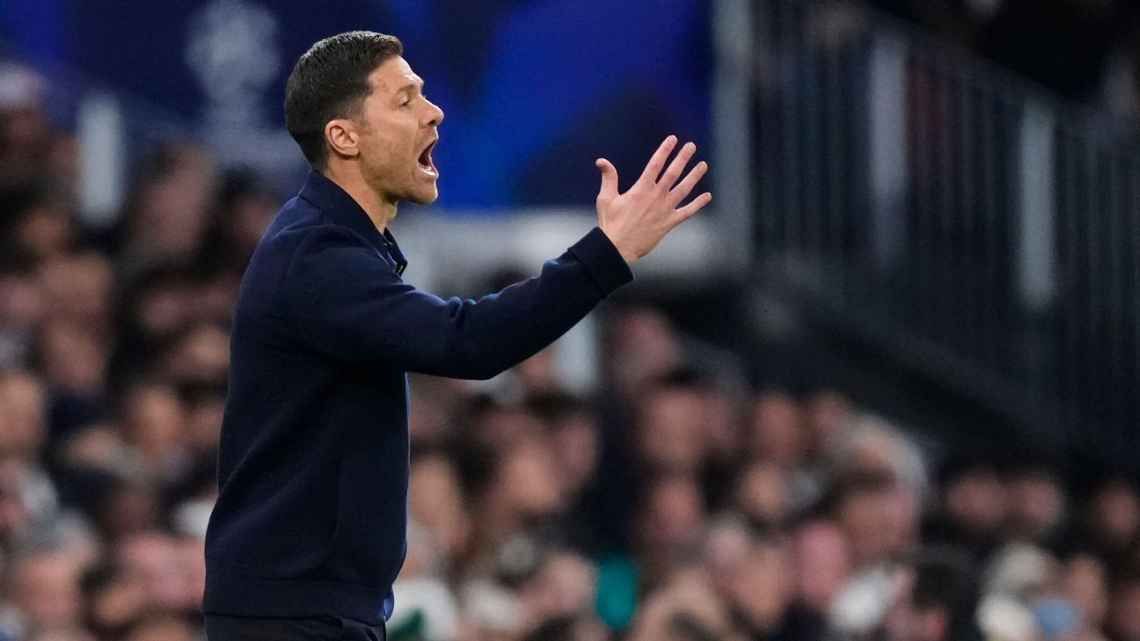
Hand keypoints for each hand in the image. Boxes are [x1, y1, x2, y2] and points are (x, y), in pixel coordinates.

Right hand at [594, 135, 711, 264]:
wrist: (618, 248)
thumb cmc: (611, 224)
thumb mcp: (606, 198)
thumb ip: (608, 178)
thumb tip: (601, 161)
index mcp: (641, 189)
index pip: (656, 164)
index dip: (665, 150)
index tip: (673, 139)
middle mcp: (656, 196)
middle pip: (673, 173)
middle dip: (683, 158)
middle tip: (691, 146)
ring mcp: (665, 210)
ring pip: (684, 189)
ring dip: (694, 176)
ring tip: (703, 165)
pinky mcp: (669, 223)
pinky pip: (687, 212)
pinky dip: (698, 204)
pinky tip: (707, 196)